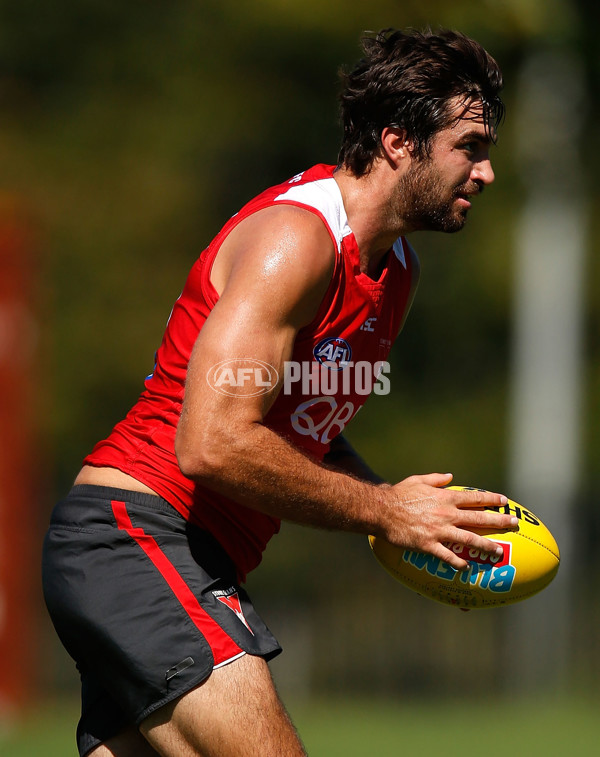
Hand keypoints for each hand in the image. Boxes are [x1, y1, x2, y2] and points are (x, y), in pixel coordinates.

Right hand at [378, 472, 517, 569]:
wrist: (382, 510)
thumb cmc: (399, 494)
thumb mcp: (418, 480)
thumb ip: (436, 479)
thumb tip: (450, 477)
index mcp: (445, 498)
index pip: (474, 498)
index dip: (491, 499)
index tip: (504, 501)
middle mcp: (447, 514)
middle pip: (479, 518)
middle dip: (499, 521)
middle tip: (514, 524)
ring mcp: (439, 531)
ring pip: (469, 539)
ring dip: (486, 545)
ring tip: (499, 551)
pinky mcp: (429, 545)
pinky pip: (448, 556)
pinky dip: (458, 563)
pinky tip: (467, 568)